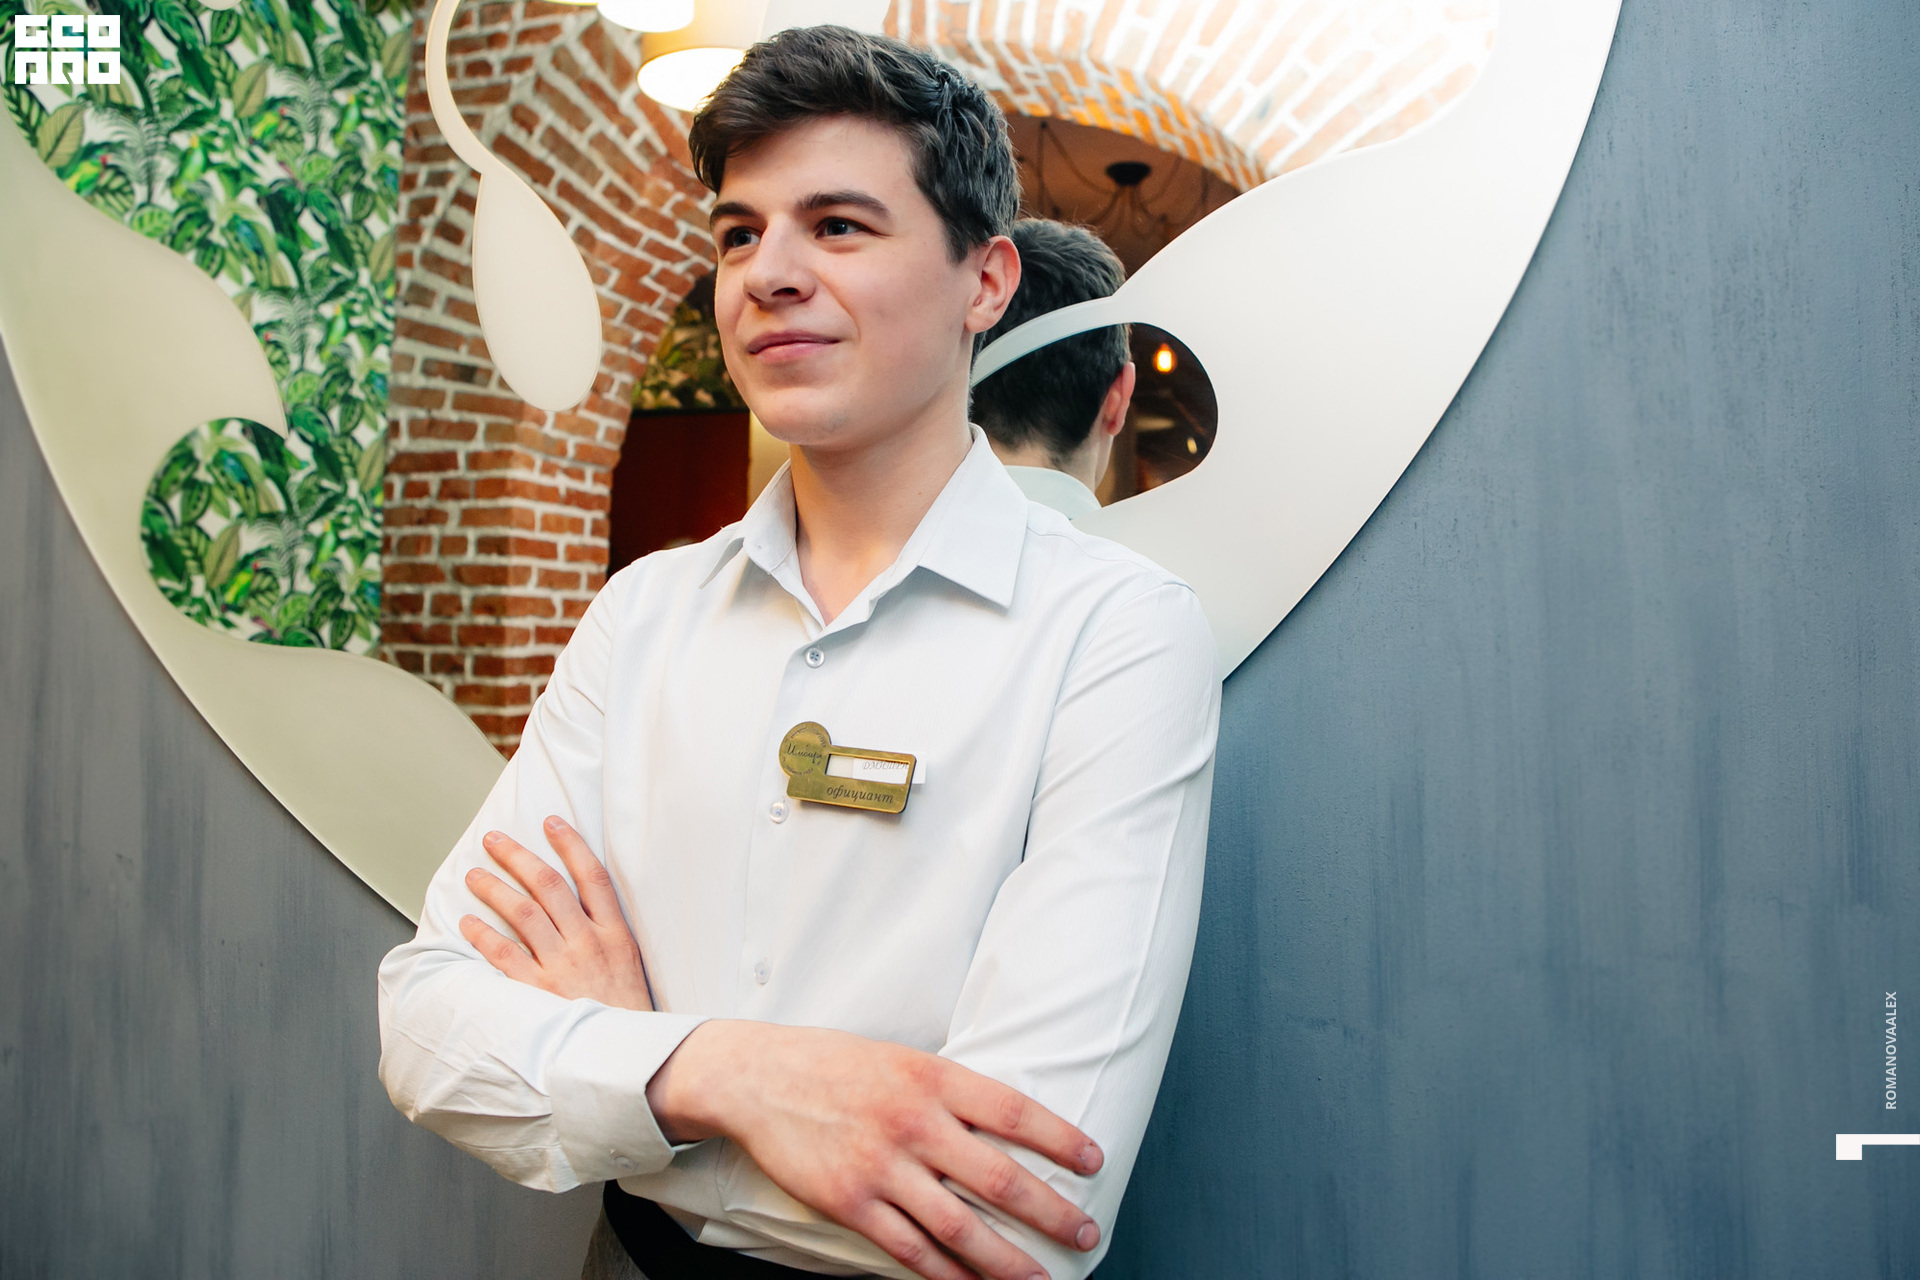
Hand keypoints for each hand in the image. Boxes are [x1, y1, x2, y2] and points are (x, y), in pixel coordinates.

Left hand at [459, 816, 653, 1011]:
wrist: (627, 1058)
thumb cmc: (626, 1015)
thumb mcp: (631, 967)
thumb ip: (607, 936)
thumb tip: (580, 908)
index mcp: (615, 935)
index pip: (592, 876)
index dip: (570, 844)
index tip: (551, 822)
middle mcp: (588, 943)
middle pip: (549, 885)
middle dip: (519, 856)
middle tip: (495, 840)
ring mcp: (562, 967)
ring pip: (523, 913)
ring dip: (495, 888)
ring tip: (475, 875)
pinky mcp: (538, 992)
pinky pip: (504, 955)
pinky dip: (483, 935)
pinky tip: (468, 923)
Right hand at [646, 1021, 1103, 1279]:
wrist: (758, 1076)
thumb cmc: (836, 1064)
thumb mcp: (903, 1058)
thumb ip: (950, 1091)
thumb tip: (1007, 1124)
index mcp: (932, 1078)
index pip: (1013, 1112)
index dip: (1060, 1139)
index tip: (1095, 1161)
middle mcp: (913, 1123)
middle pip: (999, 1178)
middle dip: (1051, 1213)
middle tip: (1086, 1234)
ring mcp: (881, 1167)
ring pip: (960, 1228)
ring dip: (1008, 1261)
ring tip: (1042, 1279)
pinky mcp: (850, 1203)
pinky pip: (909, 1250)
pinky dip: (946, 1276)